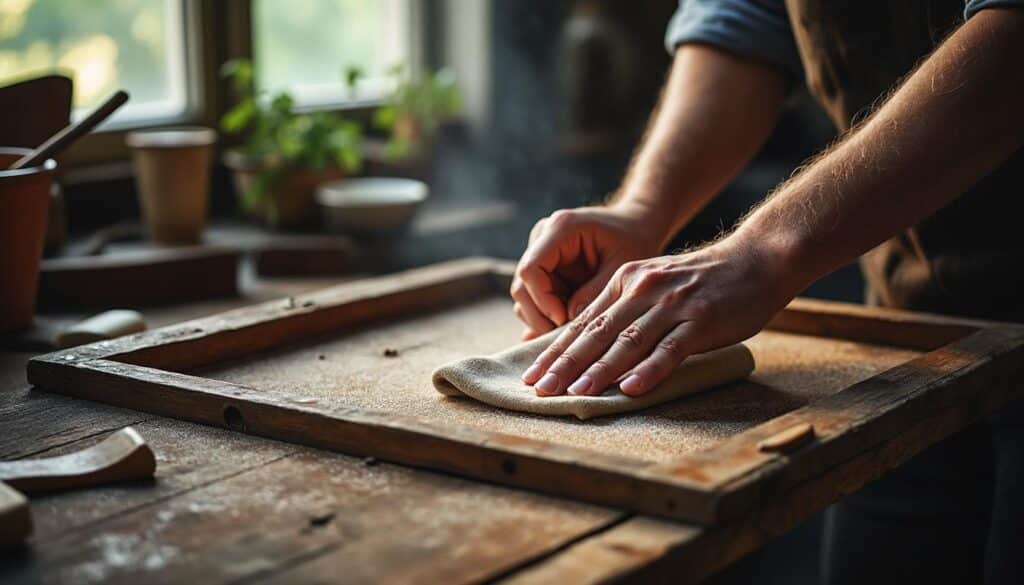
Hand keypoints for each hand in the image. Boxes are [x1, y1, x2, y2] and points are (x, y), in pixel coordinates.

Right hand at [511, 203, 665, 339]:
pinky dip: (547, 318)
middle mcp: (542, 239)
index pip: (531, 269)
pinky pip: (533, 301)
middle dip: (541, 317)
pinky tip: (565, 331)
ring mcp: (539, 255)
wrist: (636, 228)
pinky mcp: (542, 270)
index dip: (542, 300)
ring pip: (525, 298)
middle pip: (522, 287)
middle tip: (567, 336)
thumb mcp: (623, 266)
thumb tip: (569, 321)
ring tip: (574, 330)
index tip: (565, 321)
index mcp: (561, 229)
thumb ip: (597, 292)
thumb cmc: (634, 241)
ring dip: (544, 319)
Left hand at [521, 235, 797, 396]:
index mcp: (626, 282)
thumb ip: (626, 310)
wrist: (757, 258)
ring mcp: (672, 305)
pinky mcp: (701, 320)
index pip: (582, 322)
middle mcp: (642, 291)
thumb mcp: (656, 285)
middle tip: (541, 390)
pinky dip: (649, 370)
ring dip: (599, 371)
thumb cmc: (703, 280)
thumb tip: (592, 347)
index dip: (554, 350)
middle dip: (564, 364)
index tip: (531, 376)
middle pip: (596, 333)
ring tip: (575, 393)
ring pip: (627, 342)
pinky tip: (630, 389)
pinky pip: (670, 349)